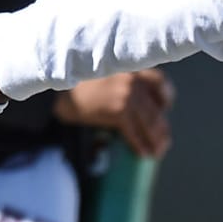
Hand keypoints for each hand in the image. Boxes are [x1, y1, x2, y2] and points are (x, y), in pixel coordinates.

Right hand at [53, 70, 173, 156]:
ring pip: (150, 122)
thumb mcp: (105, 72)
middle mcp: (134, 79)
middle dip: (162, 128)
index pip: (160, 82)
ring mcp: (128, 95)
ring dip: (156, 140)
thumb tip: (142, 107)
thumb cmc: (78, 83)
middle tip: (164, 142)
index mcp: (132, 67)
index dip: (165, 98)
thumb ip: (124, 80)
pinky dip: (140, 145)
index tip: (164, 109)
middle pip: (156, 108)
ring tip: (157, 152)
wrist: (56, 90)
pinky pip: (134, 132)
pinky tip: (143, 154)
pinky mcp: (118, 110)